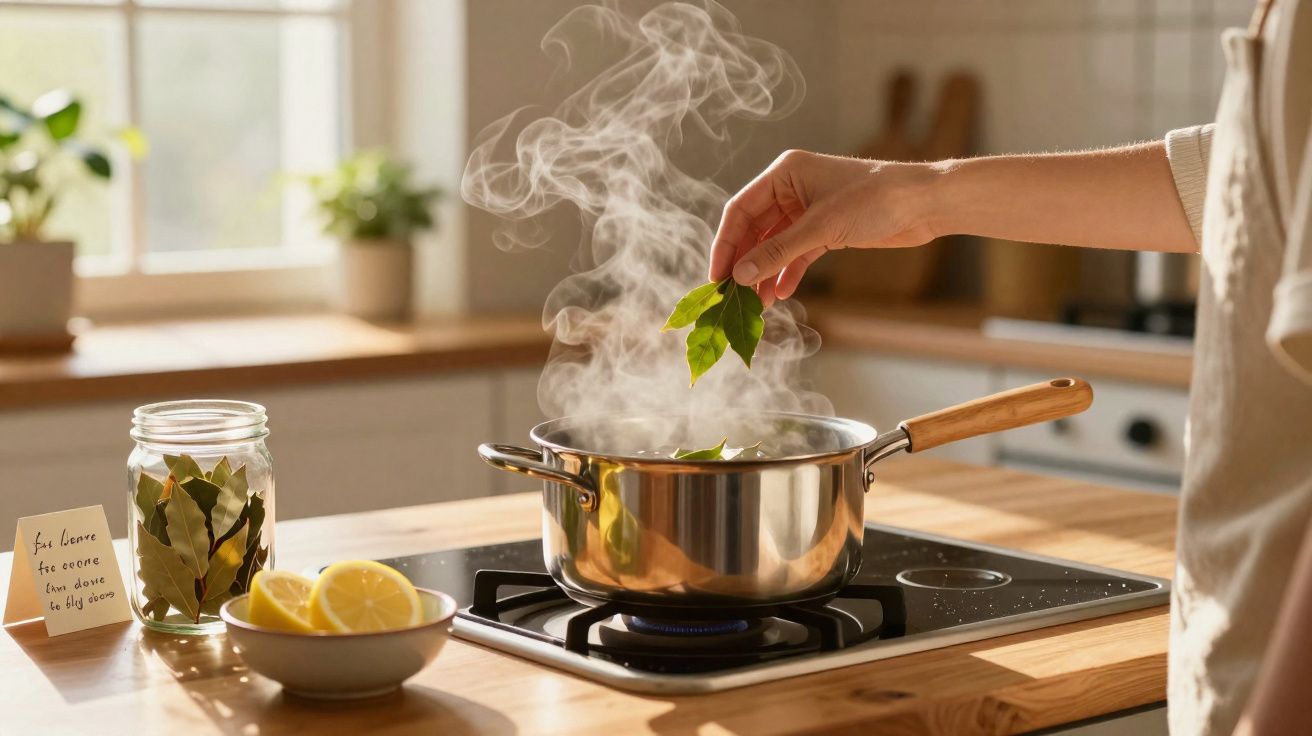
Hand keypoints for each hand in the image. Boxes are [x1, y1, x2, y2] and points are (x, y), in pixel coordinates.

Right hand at [708, 150, 941, 305]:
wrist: (924, 204)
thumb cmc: (875, 199)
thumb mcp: (820, 227)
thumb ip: (778, 251)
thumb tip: (741, 275)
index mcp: (784, 173)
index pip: (740, 210)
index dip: (726, 244)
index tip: (717, 277)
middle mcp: (792, 189)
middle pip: (755, 230)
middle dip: (746, 262)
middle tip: (735, 295)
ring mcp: (809, 210)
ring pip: (775, 245)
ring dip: (766, 272)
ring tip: (758, 302)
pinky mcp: (827, 229)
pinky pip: (797, 254)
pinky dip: (788, 272)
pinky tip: (781, 293)